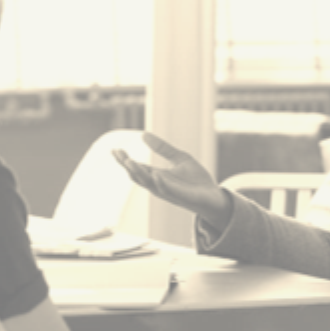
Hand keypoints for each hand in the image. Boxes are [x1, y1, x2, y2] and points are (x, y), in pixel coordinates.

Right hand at [112, 132, 232, 230]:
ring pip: (149, 183)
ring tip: (129, 161)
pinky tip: (156, 175)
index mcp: (157, 176)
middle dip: (127, 165)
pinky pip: (168, 191)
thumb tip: (143, 133)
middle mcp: (159, 185)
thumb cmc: (196, 180)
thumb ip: (162, 148)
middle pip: (137, 176)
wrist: (214, 197)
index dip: (124, 159)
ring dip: (138, 173)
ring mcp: (169, 192)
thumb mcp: (179, 158)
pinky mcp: (182, 196)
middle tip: (118, 153)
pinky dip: (161, 184)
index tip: (114, 149)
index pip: (136, 168)